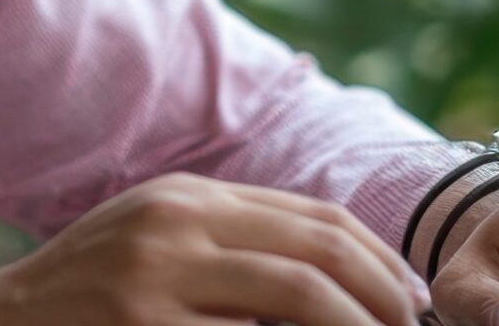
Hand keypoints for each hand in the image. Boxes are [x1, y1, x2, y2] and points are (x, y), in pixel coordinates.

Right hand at [0, 171, 431, 325]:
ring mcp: (156, 280)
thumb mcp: (156, 244)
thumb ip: (231, 243)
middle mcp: (176, 225)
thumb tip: (340, 274)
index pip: (315, 218)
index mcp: (188, 197)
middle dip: (384, 297)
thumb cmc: (84, 300)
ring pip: (297, 296)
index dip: (380, 259)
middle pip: (319, 250)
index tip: (414, 299)